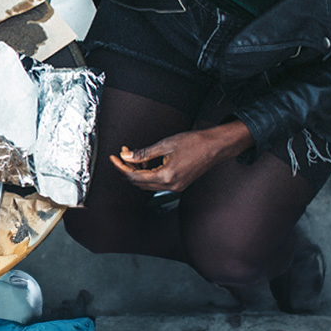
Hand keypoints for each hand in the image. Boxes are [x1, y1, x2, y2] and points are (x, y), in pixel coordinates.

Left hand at [110, 121, 253, 192]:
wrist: (216, 146)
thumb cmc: (194, 143)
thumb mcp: (165, 145)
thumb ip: (143, 153)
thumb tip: (126, 156)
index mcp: (166, 177)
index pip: (135, 177)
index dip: (121, 167)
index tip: (114, 157)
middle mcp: (171, 186)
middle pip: (139, 182)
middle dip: (128, 169)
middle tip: (123, 153)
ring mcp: (176, 187)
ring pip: (148, 183)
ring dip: (138, 171)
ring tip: (134, 155)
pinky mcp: (179, 184)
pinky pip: (157, 182)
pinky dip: (149, 173)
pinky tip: (146, 161)